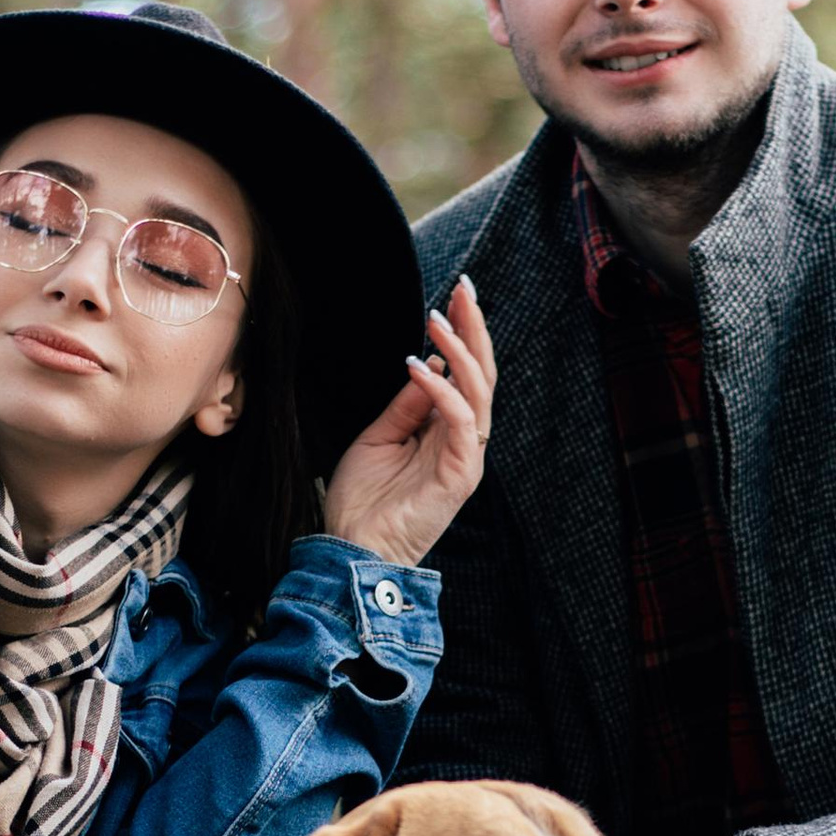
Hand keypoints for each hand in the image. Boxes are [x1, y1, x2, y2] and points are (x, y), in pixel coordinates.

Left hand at [322, 279, 497, 568]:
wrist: (354, 547)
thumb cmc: (365, 499)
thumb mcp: (379, 435)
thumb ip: (406, 403)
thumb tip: (427, 363)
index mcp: (447, 430)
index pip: (465, 373)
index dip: (462, 333)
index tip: (454, 296)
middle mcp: (464, 439)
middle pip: (481, 374)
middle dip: (474, 328)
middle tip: (464, 288)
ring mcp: (466, 456)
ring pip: (478, 391)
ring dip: (459, 350)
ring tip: (437, 320)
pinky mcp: (461, 473)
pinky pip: (461, 421)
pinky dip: (442, 390)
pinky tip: (419, 366)